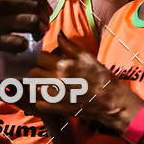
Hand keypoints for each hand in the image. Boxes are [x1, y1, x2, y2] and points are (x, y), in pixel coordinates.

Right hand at [0, 0, 51, 51]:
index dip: (43, 4)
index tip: (44, 12)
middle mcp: (0, 2)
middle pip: (35, 8)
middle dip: (43, 18)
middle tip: (42, 27)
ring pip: (31, 23)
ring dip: (37, 31)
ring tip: (34, 36)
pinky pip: (18, 43)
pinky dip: (24, 45)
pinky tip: (20, 45)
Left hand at [22, 31, 139, 130]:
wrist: (110, 100)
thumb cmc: (101, 77)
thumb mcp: (86, 56)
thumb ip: (69, 45)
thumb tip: (58, 35)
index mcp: (63, 65)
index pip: (40, 57)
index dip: (44, 58)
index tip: (49, 61)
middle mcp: (55, 79)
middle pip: (33, 72)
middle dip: (39, 71)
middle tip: (47, 73)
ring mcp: (54, 95)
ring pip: (33, 87)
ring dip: (38, 85)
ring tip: (47, 85)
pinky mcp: (56, 109)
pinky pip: (38, 104)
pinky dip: (41, 101)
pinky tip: (49, 98)